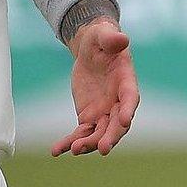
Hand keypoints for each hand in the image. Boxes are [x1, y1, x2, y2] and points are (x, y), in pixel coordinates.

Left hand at [53, 20, 138, 156]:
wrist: (91, 51)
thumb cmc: (101, 40)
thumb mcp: (104, 36)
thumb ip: (112, 39)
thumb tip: (122, 39)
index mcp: (126, 82)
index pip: (130, 98)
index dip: (129, 110)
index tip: (124, 121)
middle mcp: (118, 102)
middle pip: (117, 124)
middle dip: (110, 136)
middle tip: (102, 148)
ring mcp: (104, 112)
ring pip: (99, 133)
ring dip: (88, 143)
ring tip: (74, 149)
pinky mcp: (88, 117)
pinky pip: (80, 133)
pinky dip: (69, 142)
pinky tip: (56, 151)